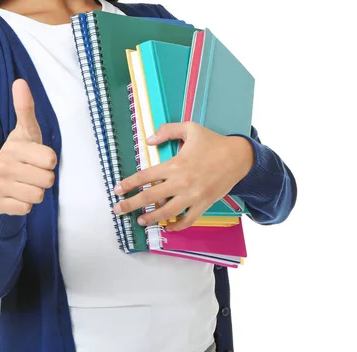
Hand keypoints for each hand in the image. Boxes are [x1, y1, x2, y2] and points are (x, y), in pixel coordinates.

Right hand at [0, 79, 56, 214]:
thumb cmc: (21, 153)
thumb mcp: (27, 131)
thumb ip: (25, 108)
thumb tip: (20, 81)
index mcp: (14, 146)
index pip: (51, 160)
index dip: (49, 161)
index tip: (38, 156)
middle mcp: (3, 164)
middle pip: (47, 180)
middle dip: (44, 179)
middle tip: (32, 172)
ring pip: (38, 196)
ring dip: (36, 192)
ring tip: (25, 183)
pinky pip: (26, 209)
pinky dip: (25, 205)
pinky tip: (17, 195)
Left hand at [112, 122, 253, 230]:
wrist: (239, 157)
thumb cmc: (213, 142)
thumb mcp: (190, 128)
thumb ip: (167, 131)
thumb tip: (148, 140)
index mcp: (175, 165)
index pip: (145, 177)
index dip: (129, 184)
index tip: (117, 190)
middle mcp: (181, 183)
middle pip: (150, 198)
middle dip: (130, 205)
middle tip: (117, 210)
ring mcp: (193, 196)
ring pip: (167, 213)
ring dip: (151, 218)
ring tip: (140, 221)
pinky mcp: (204, 204)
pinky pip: (188, 220)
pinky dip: (176, 226)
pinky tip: (167, 227)